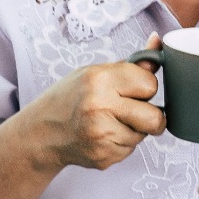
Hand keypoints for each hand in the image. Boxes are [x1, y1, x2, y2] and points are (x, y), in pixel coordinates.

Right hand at [22, 35, 165, 170]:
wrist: (41, 132)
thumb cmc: (70, 97)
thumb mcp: (96, 72)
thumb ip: (133, 64)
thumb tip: (158, 41)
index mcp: (100, 79)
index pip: (150, 85)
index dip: (145, 87)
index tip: (133, 89)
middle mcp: (100, 107)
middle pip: (155, 118)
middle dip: (150, 115)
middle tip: (132, 110)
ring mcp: (101, 136)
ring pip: (143, 135)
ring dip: (133, 130)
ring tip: (109, 121)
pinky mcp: (103, 157)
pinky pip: (130, 150)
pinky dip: (121, 144)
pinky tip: (102, 135)